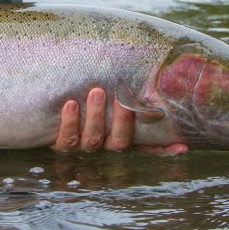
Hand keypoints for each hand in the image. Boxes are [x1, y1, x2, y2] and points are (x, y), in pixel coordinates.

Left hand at [52, 88, 188, 155]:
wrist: (45, 118)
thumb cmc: (83, 105)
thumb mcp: (105, 104)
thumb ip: (126, 98)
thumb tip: (153, 78)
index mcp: (119, 141)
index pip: (146, 149)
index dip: (165, 151)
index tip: (183, 146)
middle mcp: (103, 148)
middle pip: (118, 143)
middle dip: (122, 121)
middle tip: (121, 97)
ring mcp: (81, 149)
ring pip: (92, 141)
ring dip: (96, 116)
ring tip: (96, 91)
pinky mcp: (60, 147)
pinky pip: (65, 141)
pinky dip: (69, 122)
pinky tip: (70, 104)